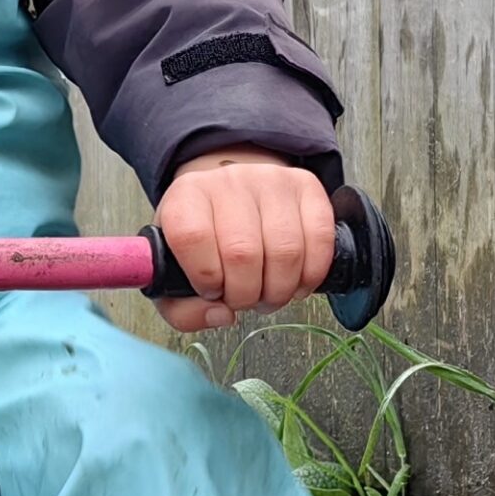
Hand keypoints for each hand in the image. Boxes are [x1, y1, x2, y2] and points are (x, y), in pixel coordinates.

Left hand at [153, 148, 334, 333]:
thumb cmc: (204, 241)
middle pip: (242, 252)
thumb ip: (182, 308)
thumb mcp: (175, 273)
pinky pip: (319, 239)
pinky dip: (311, 274)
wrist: (233, 199)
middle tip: (244, 301)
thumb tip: (220, 315)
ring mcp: (271, 180)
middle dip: (246, 294)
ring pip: (285, 251)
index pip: (191, 236)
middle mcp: (228, 181)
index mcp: (186, 197)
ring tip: (269, 294)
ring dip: (279, 290)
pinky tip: (296, 282)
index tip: (212, 291)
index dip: (205, 277)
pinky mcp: (306, 186)